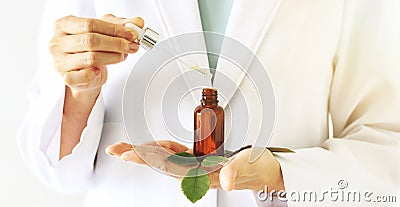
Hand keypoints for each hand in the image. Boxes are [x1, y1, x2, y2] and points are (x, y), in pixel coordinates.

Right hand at [53, 14, 143, 158]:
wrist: (82, 71)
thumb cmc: (89, 48)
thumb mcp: (104, 31)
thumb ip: (121, 25)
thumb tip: (137, 23)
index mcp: (64, 25)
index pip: (91, 24)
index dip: (114, 29)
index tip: (131, 34)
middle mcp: (58, 42)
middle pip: (91, 40)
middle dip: (116, 44)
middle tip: (131, 46)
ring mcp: (60, 60)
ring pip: (91, 58)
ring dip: (113, 57)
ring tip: (121, 56)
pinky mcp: (66, 77)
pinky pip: (84, 75)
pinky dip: (96, 73)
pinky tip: (102, 70)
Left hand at [106, 141, 284, 191]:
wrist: (264, 171)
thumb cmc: (258, 168)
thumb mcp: (250, 166)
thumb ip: (237, 171)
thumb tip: (226, 180)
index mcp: (203, 174)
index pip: (169, 166)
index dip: (147, 159)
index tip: (128, 155)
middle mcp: (195, 172)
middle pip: (160, 163)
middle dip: (136, 156)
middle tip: (115, 150)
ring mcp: (194, 166)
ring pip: (163, 158)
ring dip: (143, 152)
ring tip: (124, 148)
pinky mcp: (197, 160)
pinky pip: (174, 153)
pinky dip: (160, 148)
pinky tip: (150, 146)